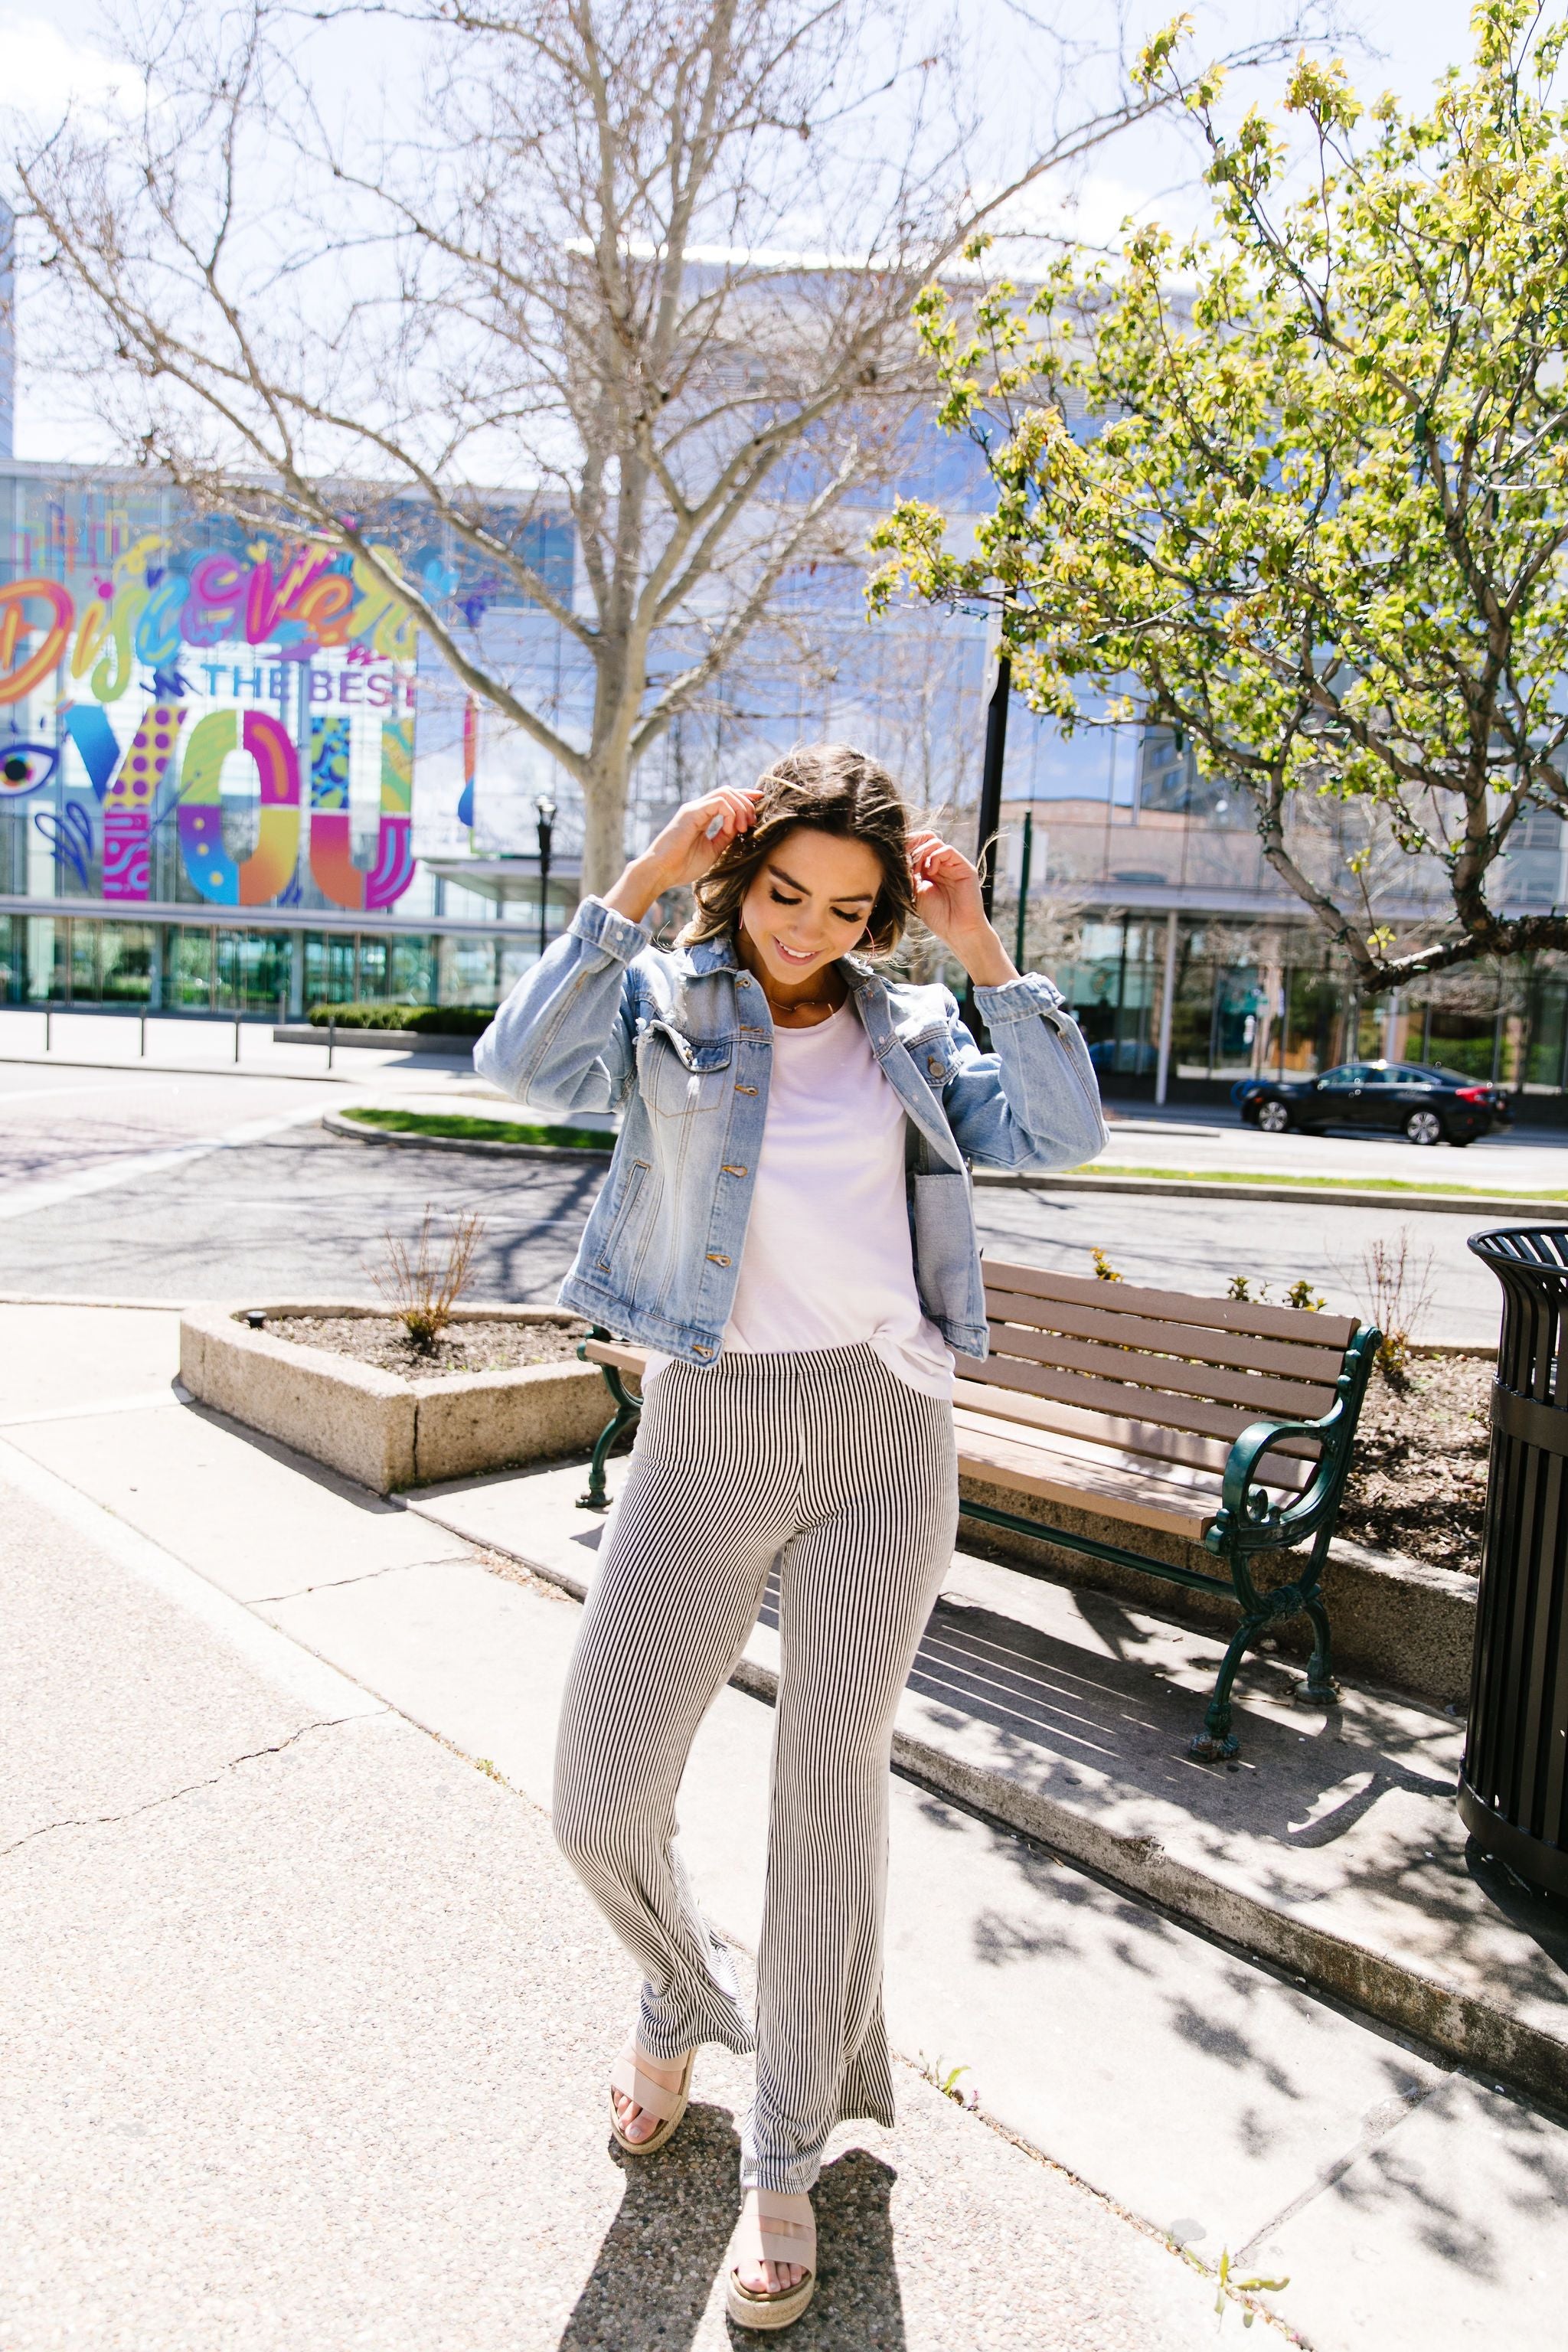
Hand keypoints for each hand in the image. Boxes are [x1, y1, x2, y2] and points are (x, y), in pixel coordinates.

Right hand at [604, 787, 760, 922]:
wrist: (661, 872)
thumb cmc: (682, 866)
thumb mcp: (712, 850)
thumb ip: (725, 837)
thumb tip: (741, 828)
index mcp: (701, 816)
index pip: (726, 798)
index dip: (745, 796)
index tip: (761, 801)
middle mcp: (697, 808)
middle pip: (728, 791)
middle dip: (746, 802)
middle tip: (753, 822)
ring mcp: (694, 808)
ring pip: (725, 793)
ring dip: (741, 808)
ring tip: (744, 827)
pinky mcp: (691, 812)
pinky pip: (719, 803)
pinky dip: (731, 814)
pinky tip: (732, 829)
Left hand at [908, 832, 1018, 984]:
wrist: (957, 931)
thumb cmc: (937, 917)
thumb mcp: (917, 892)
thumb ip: (911, 874)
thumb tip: (900, 857)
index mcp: (930, 871)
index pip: (918, 848)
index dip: (907, 847)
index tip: (895, 854)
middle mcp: (942, 865)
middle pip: (925, 842)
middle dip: (912, 849)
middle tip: (907, 863)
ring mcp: (953, 865)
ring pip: (935, 843)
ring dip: (922, 853)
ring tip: (919, 870)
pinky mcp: (964, 868)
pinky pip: (947, 850)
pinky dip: (935, 857)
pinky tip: (931, 872)